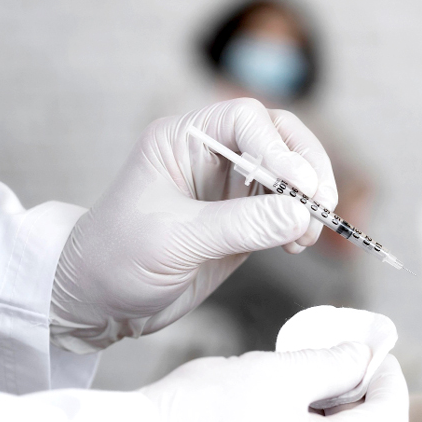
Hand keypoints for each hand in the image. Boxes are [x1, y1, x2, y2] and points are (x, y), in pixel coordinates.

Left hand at [50, 98, 336, 352]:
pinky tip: (298, 243)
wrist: (100, 301)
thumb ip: (240, 225)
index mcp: (183, 140)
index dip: (278, 146)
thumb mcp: (176, 240)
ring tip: (308, 234)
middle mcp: (210, 155)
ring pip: (288, 174)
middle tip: (321, 204)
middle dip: (306, 167)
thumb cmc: (118, 259)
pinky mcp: (243, 221)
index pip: (245, 119)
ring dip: (308, 200)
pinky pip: (284, 210)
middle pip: (277, 138)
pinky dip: (300, 223)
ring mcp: (229, 188)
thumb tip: (299, 214)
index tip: (300, 184)